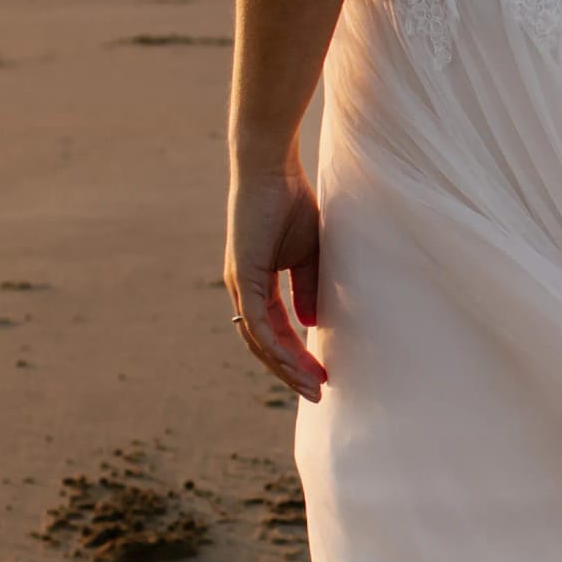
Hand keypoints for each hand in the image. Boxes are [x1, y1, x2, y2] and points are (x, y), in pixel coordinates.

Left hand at [227, 156, 325, 399]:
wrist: (271, 168)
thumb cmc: (291, 201)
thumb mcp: (309, 253)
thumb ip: (308, 288)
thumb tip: (310, 324)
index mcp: (256, 282)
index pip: (275, 331)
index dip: (297, 355)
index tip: (323, 375)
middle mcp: (242, 288)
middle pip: (263, 344)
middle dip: (291, 371)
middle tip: (318, 393)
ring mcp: (239, 284)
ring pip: (258, 340)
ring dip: (286, 366)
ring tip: (313, 385)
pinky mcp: (242, 277)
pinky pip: (257, 323)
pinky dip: (277, 345)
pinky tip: (297, 361)